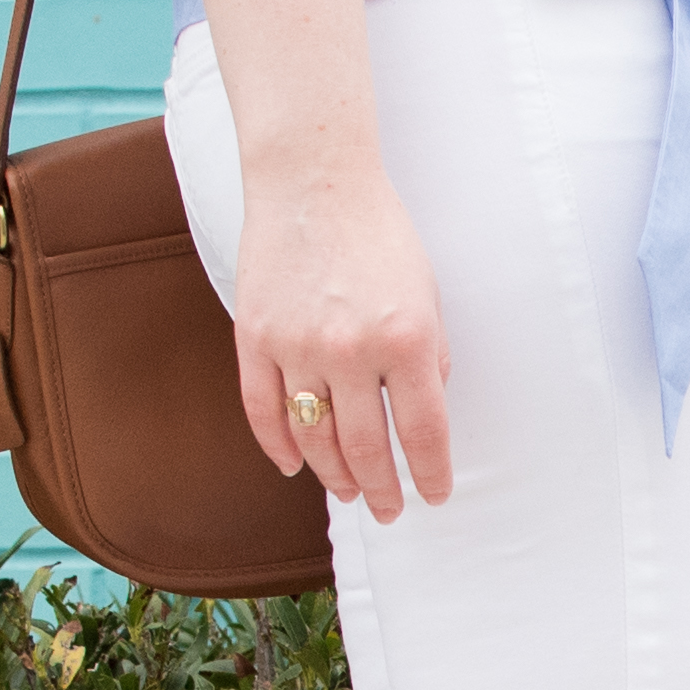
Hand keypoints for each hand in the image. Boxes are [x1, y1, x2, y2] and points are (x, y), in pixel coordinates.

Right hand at [231, 142, 453, 519]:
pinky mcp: (256, 336)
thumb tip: (424, 415)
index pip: (424, 432)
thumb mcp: (427, 294)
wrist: (313, 179)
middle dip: (383, 489)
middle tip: (389, 510)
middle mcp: (352, 349)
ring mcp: (298, 345)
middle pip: (368, 448)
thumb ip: (430, 356)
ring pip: (315, 437)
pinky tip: (296, 466)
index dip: (430, 475)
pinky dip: (279, 446)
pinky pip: (263, 410)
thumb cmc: (379, 234)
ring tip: (350, 491)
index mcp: (407, 339)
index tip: (433, 497)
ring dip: (334, 475)